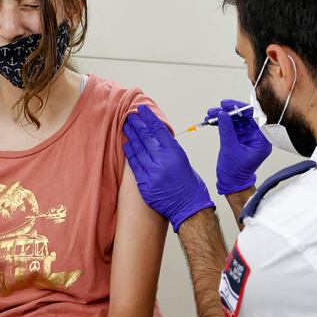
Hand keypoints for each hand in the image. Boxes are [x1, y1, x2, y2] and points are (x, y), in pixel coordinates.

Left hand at [123, 105, 215, 231]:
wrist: (189, 206)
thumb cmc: (189, 184)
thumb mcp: (182, 159)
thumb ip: (169, 148)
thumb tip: (157, 136)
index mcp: (174, 152)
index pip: (158, 129)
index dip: (148, 118)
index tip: (142, 110)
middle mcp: (162, 161)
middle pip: (146, 137)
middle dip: (137, 124)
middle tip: (131, 116)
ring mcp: (152, 173)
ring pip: (138, 149)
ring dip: (131, 137)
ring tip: (127, 127)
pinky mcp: (145, 184)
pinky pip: (135, 165)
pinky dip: (131, 154)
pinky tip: (127, 145)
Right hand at [205, 99, 271, 194]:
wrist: (232, 182)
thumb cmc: (236, 171)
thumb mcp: (230, 148)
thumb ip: (227, 129)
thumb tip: (222, 113)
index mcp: (262, 140)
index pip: (255, 117)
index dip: (241, 108)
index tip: (228, 105)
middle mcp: (257, 136)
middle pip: (245, 116)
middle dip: (229, 111)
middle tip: (217, 108)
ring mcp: (248, 136)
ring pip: (237, 119)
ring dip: (223, 115)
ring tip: (210, 114)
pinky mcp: (240, 137)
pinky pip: (232, 125)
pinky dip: (222, 122)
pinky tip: (212, 120)